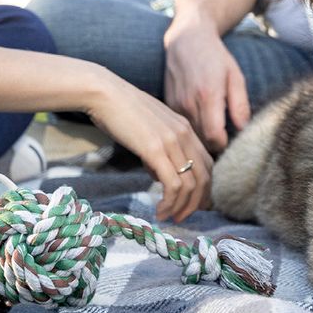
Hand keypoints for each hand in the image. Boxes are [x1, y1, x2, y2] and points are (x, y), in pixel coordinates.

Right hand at [86, 74, 212, 222]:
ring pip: (191, 184)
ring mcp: (173, 141)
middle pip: (205, 176)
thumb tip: (159, 175)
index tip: (193, 205)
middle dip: (197, 202)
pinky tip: (159, 211)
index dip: (204, 188)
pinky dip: (170, 202)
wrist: (105, 94)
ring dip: (182, 207)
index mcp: (186, 129)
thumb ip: (160, 150)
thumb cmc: (122, 112)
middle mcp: (185, 134)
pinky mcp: (156, 149)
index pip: (207, 163)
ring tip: (168, 218)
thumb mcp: (150, 131)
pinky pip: (173, 183)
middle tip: (183, 217)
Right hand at [163, 19, 250, 152]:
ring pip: (189, 135)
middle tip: (224, 140)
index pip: (214, 136)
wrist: (187, 40)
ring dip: (201, 139)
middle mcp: (189, 102)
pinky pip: (180, 126)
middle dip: (213, 145)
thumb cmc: (215, 57)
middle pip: (200, 140)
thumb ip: (240, 104)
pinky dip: (191, 130)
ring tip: (213, 133)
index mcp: (208, 95)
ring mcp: (175, 104)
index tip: (231, 142)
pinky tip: (200, 123)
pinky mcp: (168, 105)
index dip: (224, 144)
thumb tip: (243, 129)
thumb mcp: (235, 76)